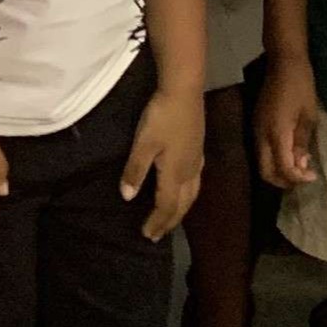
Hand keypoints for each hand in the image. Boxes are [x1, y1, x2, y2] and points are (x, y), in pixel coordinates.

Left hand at [121, 88, 203, 240]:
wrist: (185, 91)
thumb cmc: (162, 117)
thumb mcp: (143, 143)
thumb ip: (135, 170)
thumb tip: (127, 197)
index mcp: (175, 174)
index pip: (166, 206)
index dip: (156, 222)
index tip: (146, 235)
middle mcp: (189, 172)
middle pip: (181, 205)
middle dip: (169, 221)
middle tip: (158, 235)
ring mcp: (197, 161)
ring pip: (191, 195)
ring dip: (180, 210)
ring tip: (171, 218)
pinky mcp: (199, 149)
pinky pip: (195, 183)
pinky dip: (188, 195)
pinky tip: (186, 188)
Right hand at [255, 54, 319, 188]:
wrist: (283, 62)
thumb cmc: (301, 87)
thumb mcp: (308, 116)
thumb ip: (302, 143)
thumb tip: (301, 166)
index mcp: (276, 133)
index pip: (283, 168)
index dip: (297, 178)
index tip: (312, 176)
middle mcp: (261, 134)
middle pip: (265, 172)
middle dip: (283, 181)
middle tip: (302, 178)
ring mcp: (256, 129)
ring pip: (261, 162)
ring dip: (278, 171)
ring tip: (298, 167)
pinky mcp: (256, 123)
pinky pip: (261, 151)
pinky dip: (274, 159)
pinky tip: (289, 153)